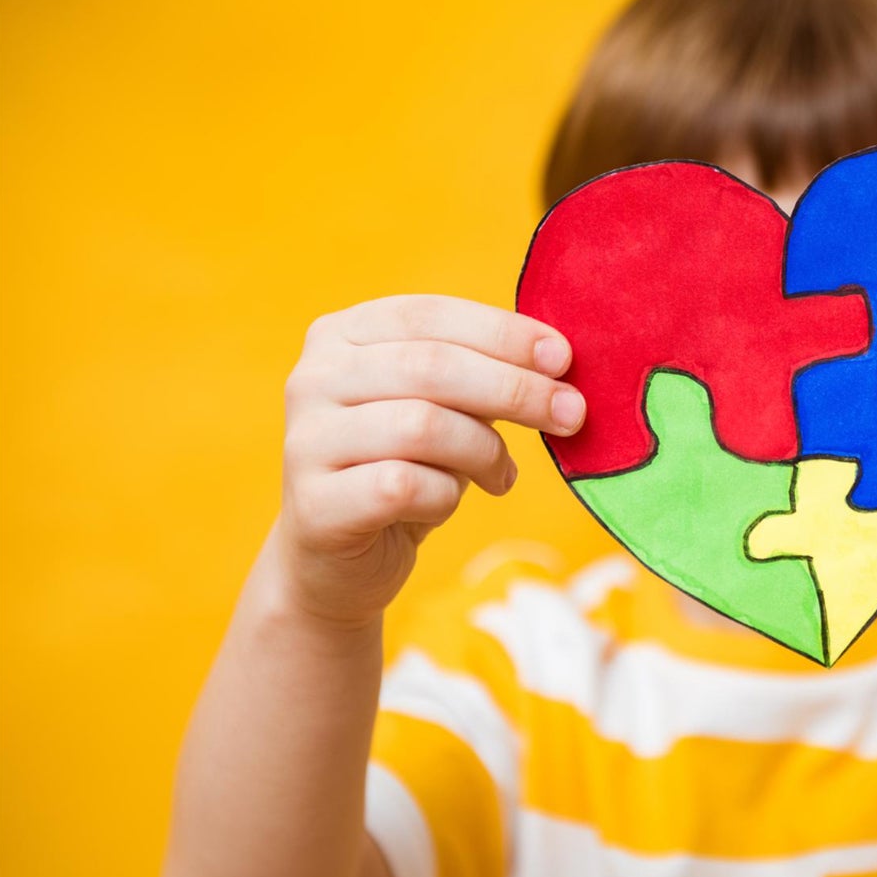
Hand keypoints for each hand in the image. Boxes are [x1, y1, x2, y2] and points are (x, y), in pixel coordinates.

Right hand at [276, 294, 584, 626]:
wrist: (336, 562)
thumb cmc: (403, 470)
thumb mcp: (443, 411)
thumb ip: (482, 378)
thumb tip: (557, 363)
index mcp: (342, 336)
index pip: (430, 314)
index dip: (504, 333)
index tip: (563, 358)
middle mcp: (312, 378)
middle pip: (431, 366)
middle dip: (514, 389)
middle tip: (571, 414)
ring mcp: (306, 440)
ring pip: (422, 425)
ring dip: (485, 451)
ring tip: (503, 474)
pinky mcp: (314, 504)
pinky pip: (404, 486)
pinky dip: (446, 496)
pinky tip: (450, 503)